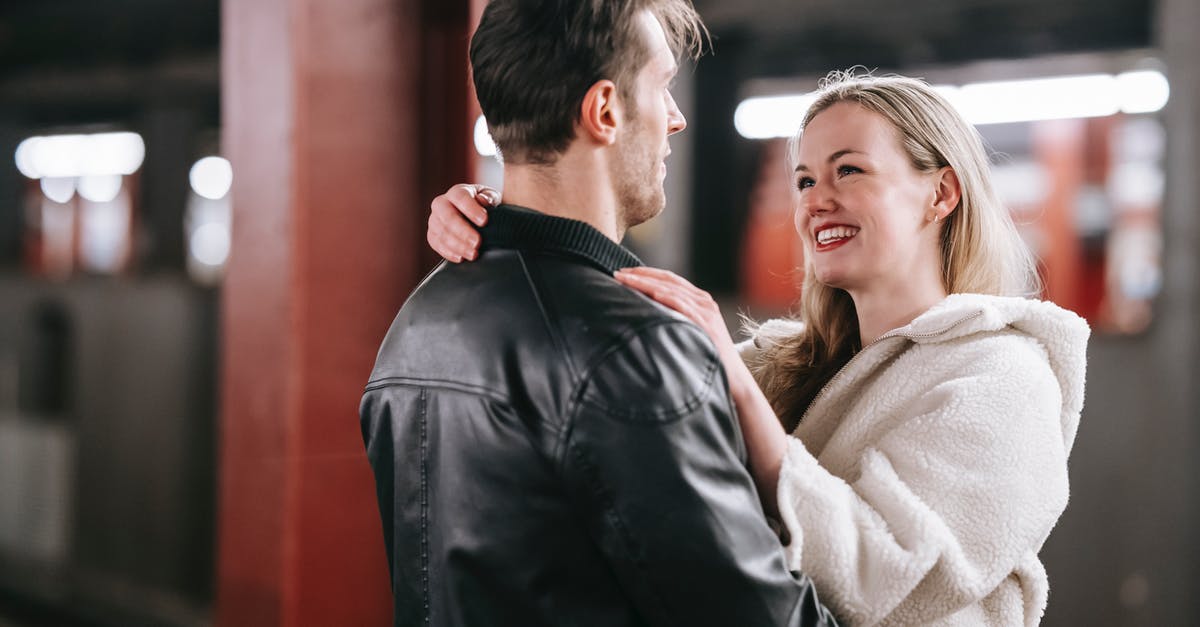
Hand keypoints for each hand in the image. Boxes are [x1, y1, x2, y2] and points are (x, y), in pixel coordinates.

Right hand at [428, 183, 500, 261]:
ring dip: (457, 245)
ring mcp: (434, 220)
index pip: (460, 197)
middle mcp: (441, 204)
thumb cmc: (485, 206)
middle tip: (478, 242)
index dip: (471, 209)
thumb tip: (483, 201)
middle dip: (463, 231)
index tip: (484, 221)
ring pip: (441, 232)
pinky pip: (436, 244)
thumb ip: (489, 197)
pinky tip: (461, 258)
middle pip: (447, 216)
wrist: (476, 218)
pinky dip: (448, 252)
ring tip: (473, 254)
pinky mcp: (432, 235)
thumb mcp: (491, 198)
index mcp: (457, 192)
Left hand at [613, 267, 741, 376]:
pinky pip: (683, 306)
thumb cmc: (706, 357)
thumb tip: (645, 314)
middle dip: (640, 275)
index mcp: (699, 300)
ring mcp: (706, 311)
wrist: (732, 377)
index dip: (646, 273)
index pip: (669, 279)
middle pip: (667, 280)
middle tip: (617, 273)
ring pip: (671, 290)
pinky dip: (667, 297)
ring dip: (645, 283)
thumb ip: (674, 318)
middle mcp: (704, 301)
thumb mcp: (690, 331)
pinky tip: (651, 293)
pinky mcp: (706, 324)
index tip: (624, 272)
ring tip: (624, 280)